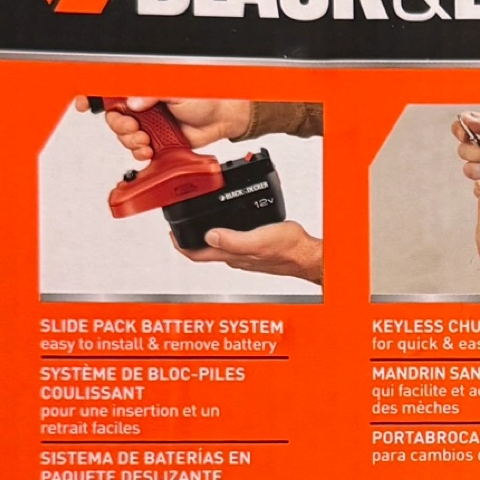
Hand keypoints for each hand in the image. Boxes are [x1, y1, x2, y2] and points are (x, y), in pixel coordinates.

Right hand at [74, 97, 251, 161]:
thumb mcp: (174, 87)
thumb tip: (133, 102)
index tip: (80, 101)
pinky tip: (148, 149)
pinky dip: (139, 152)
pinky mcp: (158, 141)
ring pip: (123, 135)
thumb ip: (150, 92)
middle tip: (134, 127)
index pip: (107, 87)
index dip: (90, 94)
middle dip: (119, 125)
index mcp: (140, 85)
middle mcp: (141, 104)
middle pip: (112, 116)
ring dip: (130, 140)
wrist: (223, 117)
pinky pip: (138, 149)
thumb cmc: (205, 96)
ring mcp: (149, 123)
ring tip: (145, 139)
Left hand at [174, 221, 322, 285]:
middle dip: (190, 238)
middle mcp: (236, 257)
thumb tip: (209, 235)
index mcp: (233, 255)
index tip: (171, 233)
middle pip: (205, 250)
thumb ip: (233, 239)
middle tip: (181, 224)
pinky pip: (233, 243)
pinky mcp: (256, 250)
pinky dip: (225, 233)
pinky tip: (230, 225)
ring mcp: (246, 255)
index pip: (197, 254)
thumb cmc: (290, 249)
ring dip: (207, 236)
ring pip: (218, 247)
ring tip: (201, 222)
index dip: (180, 244)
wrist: (308, 255)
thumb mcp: (259, 240)